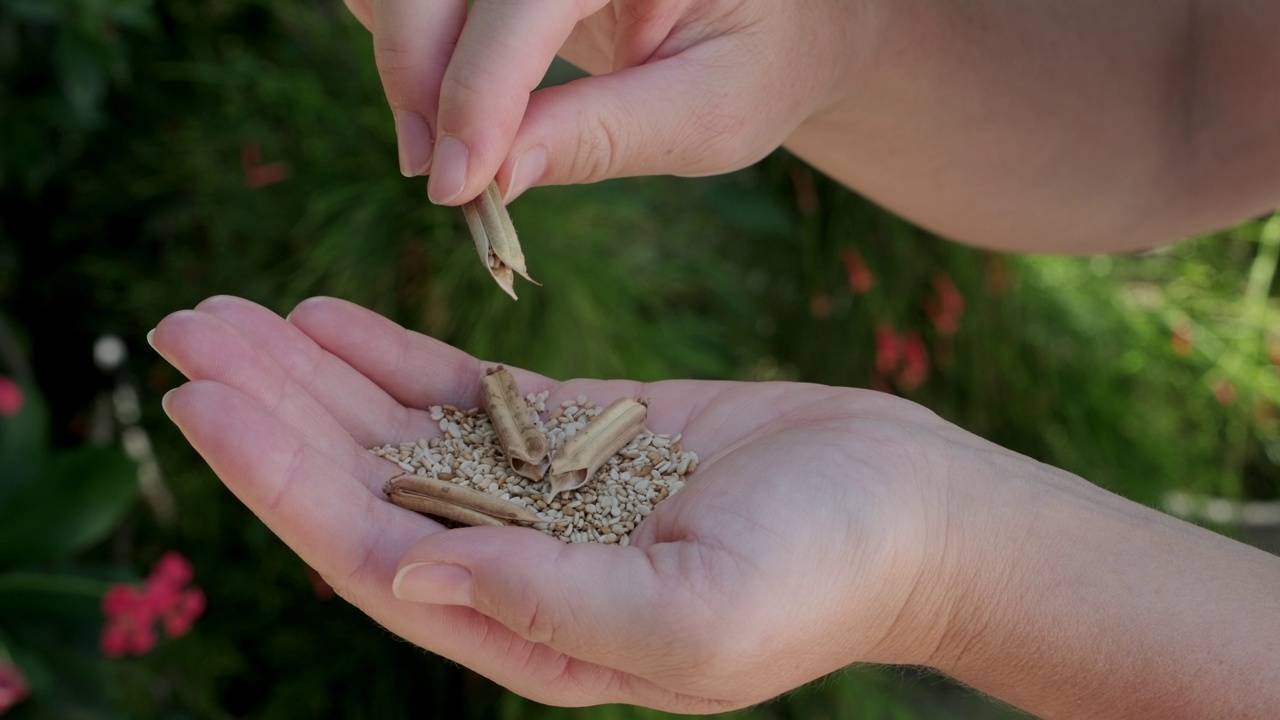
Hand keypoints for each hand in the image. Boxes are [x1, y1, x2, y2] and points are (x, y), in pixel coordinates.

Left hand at [150, 295, 996, 710]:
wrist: (911, 511)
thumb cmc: (826, 577)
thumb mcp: (694, 618)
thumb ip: (552, 606)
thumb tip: (408, 578)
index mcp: (531, 631)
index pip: (375, 554)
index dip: (283, 483)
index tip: (206, 405)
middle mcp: (517, 567)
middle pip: (364, 485)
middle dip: (272, 413)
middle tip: (182, 331)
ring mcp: (542, 494)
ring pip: (399, 432)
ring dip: (312, 376)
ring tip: (228, 313)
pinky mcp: (577, 434)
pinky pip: (462, 395)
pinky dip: (391, 358)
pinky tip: (326, 319)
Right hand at [343, 0, 863, 203]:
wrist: (778, 24)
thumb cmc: (760, 64)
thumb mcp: (709, 114)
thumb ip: (605, 136)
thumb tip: (495, 177)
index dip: (478, 88)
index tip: (457, 184)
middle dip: (420, 73)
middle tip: (441, 180)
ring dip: (406, 60)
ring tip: (443, 151)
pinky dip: (409, 43)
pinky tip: (447, 104)